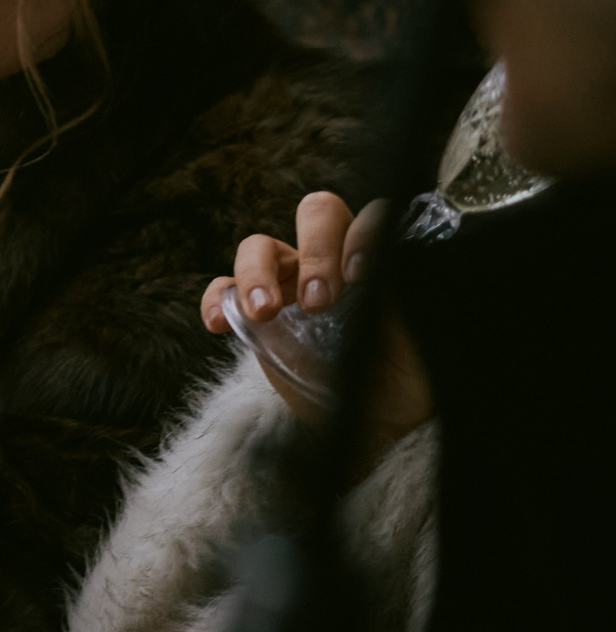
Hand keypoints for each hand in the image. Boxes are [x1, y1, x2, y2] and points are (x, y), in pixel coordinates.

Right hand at [201, 193, 431, 443]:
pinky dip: (217, 299)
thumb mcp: (416, 340)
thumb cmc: (401, 375)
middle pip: (317, 214)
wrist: (373, 418)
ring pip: (261, 245)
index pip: (368, 220)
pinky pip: (224, 289)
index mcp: (374, 260)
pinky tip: (218, 323)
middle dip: (314, 252)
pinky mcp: (254, 313)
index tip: (360, 278)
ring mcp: (288, 283)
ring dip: (257, 273)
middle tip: (317, 303)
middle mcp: (332, 261)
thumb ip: (405, 306)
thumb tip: (391, 278)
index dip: (361, 237)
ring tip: (264, 313)